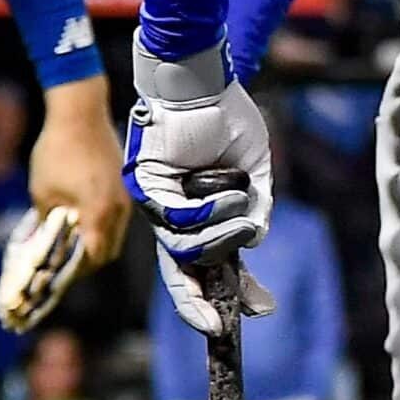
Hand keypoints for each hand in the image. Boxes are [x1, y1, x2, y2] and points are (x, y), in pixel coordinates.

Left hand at [28, 74, 130, 268]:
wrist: (80, 112)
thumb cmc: (57, 152)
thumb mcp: (43, 193)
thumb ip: (48, 225)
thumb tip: (45, 245)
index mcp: (99, 214)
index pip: (93, 258)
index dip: (75, 272)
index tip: (56, 276)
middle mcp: (118, 209)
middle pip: (108, 251)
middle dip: (86, 262)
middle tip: (62, 264)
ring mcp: (124, 196)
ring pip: (114, 234)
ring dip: (94, 243)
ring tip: (69, 243)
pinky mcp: (123, 184)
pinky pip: (115, 217)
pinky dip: (100, 225)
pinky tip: (80, 219)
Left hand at [122, 36, 275, 334]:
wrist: (204, 81)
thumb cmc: (227, 119)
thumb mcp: (253, 171)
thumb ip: (255, 208)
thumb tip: (254, 243)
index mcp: (197, 213)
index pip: (203, 265)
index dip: (221, 293)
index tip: (249, 314)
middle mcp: (173, 214)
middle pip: (180, 272)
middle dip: (200, 303)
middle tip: (227, 318)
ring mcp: (156, 202)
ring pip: (183, 248)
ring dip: (221, 236)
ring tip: (243, 208)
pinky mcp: (144, 186)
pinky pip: (175, 218)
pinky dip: (207, 212)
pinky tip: (226, 193)